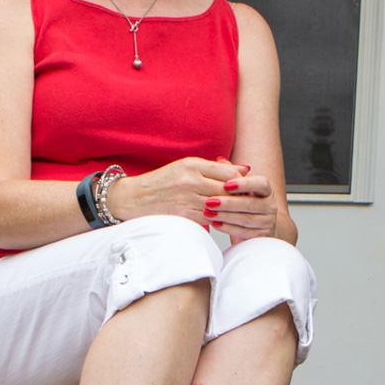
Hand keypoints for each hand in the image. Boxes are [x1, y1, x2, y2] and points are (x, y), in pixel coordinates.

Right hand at [105, 157, 236, 224]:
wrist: (135, 198)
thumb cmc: (163, 182)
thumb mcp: (186, 167)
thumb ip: (214, 168)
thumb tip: (244, 170)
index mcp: (192, 165)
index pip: (229, 172)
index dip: (241, 182)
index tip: (247, 187)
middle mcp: (190, 180)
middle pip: (228, 190)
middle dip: (241, 196)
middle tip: (250, 201)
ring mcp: (187, 199)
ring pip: (222, 205)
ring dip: (232, 210)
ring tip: (240, 211)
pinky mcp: (185, 216)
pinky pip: (211, 218)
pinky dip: (219, 219)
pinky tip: (223, 219)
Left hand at [202, 165, 279, 242]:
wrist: (257, 225)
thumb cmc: (244, 202)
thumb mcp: (239, 187)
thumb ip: (230, 173)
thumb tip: (220, 160)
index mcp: (266, 190)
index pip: (261, 184)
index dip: (244, 184)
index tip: (226, 185)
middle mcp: (270, 205)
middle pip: (251, 203)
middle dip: (228, 203)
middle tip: (210, 201)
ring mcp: (267, 222)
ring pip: (246, 219)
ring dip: (225, 215)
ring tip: (208, 212)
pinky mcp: (260, 236)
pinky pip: (243, 232)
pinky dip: (227, 228)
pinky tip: (215, 223)